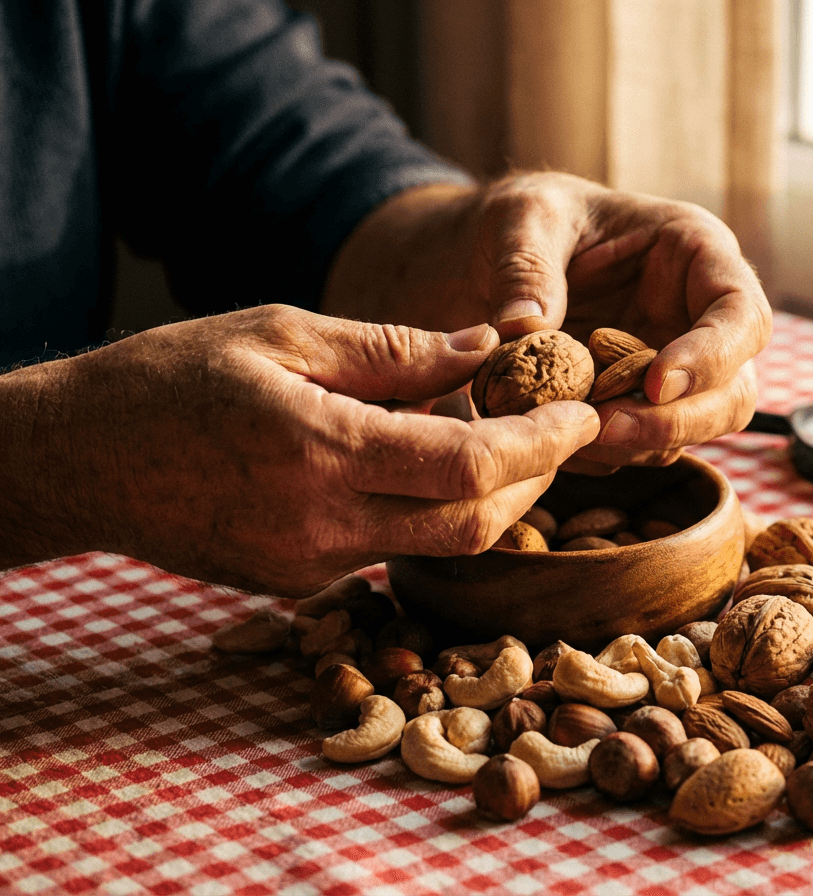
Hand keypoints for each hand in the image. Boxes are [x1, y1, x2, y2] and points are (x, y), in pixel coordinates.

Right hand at [0, 306, 598, 594]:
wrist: (80, 459)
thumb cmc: (172, 378)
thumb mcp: (282, 334)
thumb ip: (393, 348)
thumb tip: (486, 347)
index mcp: (321, 450)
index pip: (471, 465)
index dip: (542, 443)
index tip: (583, 412)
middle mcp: (322, 525)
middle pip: (474, 524)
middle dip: (536, 479)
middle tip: (563, 430)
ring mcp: (309, 566)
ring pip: (440, 546)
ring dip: (491, 500)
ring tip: (512, 443)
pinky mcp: (297, 584)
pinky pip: (392, 551)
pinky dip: (430, 512)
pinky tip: (432, 469)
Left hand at [323, 172, 770, 469]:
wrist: (495, 256)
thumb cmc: (526, 219)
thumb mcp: (522, 221)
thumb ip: (527, 268)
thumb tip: (524, 326)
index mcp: (696, 253)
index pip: (741, 314)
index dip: (712, 356)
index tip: (655, 384)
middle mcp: (699, 316)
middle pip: (733, 390)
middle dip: (675, 420)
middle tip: (604, 428)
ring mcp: (675, 366)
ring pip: (694, 429)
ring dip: (637, 443)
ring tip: (567, 432)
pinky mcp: (641, 404)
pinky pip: (645, 447)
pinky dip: (607, 453)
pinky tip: (557, 438)